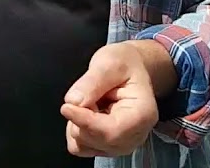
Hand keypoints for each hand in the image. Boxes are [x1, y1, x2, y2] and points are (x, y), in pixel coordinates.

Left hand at [59, 40, 174, 157]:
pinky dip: (75, 131)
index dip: (85, 122)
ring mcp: (121, 145)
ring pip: (84, 146)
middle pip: (96, 141)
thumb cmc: (125, 63)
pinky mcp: (107, 147)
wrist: (131, 69)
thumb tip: (73, 102)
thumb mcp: (110, 62)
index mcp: (142, 114)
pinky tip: (85, 113)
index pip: (111, 131)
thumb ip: (92, 81)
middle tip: (85, 93)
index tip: (67, 107)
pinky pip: (80, 147)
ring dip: (76, 124)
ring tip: (90, 102)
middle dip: (80, 118)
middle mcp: (135, 136)